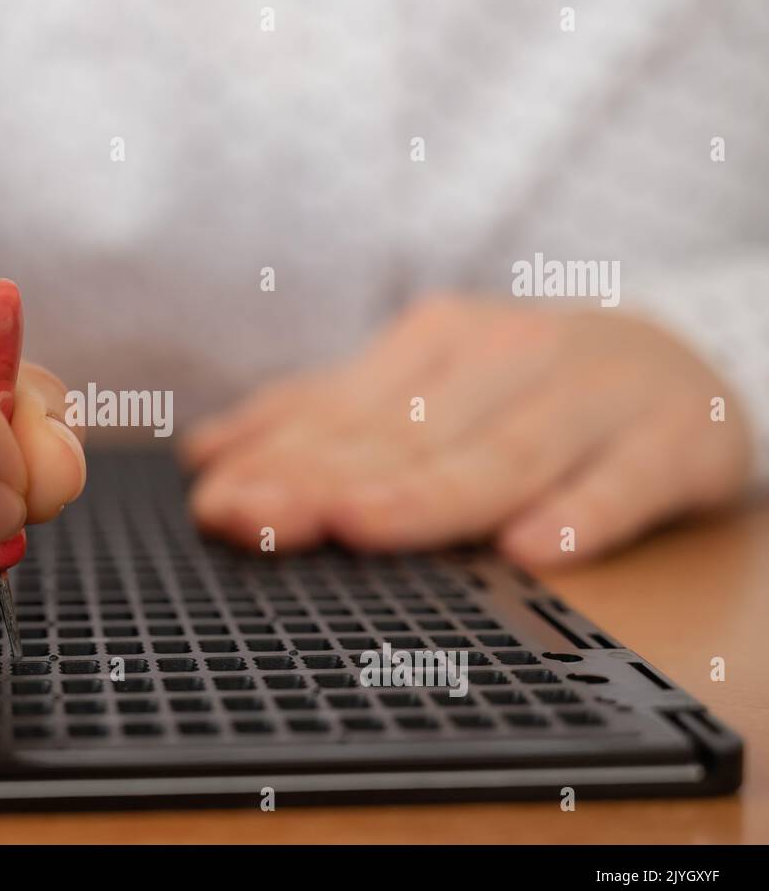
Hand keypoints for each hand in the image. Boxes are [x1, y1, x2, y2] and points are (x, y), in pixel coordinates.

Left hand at [183, 296, 750, 565]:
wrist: (683, 360)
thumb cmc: (528, 388)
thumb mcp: (422, 385)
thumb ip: (320, 418)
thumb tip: (206, 454)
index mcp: (439, 343)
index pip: (346, 412)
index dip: (276, 458)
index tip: (214, 503)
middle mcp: (510, 357)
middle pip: (410, 435)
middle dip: (323, 481)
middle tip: (252, 520)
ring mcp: (596, 397)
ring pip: (505, 454)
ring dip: (429, 494)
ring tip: (361, 526)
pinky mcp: (677, 439)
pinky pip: (630, 479)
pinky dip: (587, 512)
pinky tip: (537, 548)